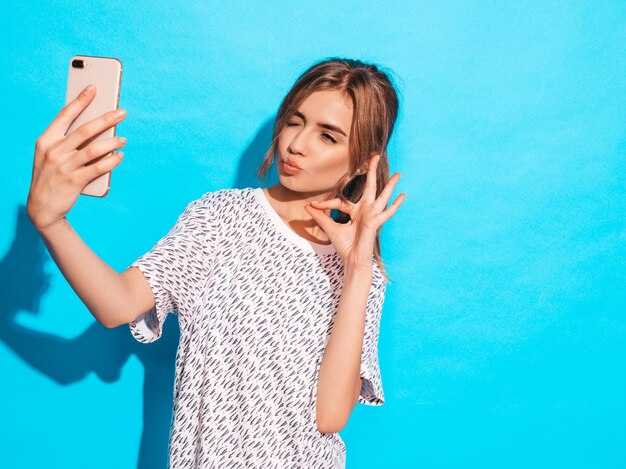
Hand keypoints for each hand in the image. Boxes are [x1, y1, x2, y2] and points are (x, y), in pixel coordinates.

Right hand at [27, 84, 127, 232]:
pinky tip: (120, 157)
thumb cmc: (51, 177)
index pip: (65, 115)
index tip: (94, 88)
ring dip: (113, 142)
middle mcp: (54, 151)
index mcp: (46, 140)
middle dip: (106, 119)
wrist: (42, 208)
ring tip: (124, 139)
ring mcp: (64, 166)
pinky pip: (98, 168)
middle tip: (122, 112)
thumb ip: (68, 142)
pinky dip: (112, 161)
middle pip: (85, 130)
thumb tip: (96, 128)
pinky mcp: (74, 181)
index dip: (81, 101)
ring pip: (95, 149)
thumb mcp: (51, 156)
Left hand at [304, 153, 405, 269]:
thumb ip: (320, 216)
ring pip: (382, 196)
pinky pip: (387, 212)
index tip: (314, 205)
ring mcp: (372, 215)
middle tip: (375, 155)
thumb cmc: (344, 246)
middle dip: (372, 171)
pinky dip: (395, 204)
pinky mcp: (375, 222)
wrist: (352, 260)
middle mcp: (365, 211)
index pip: (342, 200)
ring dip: (390, 185)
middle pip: (370, 187)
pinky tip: (403, 195)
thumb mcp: (329, 228)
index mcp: (355, 211)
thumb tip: (307, 206)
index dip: (326, 203)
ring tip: (399, 173)